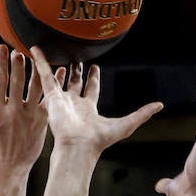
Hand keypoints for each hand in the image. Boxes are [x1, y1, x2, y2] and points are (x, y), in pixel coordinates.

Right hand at [0, 45, 48, 172]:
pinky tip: (58, 74)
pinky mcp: (41, 123)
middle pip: (18, 80)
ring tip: (37, 58)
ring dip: (36, 71)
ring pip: (35, 88)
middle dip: (18, 63)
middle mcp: (14, 111)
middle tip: (19, 51)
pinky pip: (49, 101)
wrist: (7, 171)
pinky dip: (53, 87)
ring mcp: (29, 116)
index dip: (0, 63)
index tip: (2, 48)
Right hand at [28, 47, 162, 157]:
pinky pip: (45, 75)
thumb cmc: (99, 140)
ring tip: (53, 49)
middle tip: (76, 55)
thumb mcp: (126, 124)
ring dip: (55, 64)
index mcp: (89, 109)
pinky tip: (35, 49)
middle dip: (76, 70)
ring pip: (58, 77)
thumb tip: (160, 105)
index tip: (95, 66)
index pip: (92, 89)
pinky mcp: (52, 96)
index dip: (94, 77)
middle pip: (75, 82)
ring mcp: (62, 100)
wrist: (78, 147)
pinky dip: (40, 62)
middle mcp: (75, 104)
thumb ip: (142, 114)